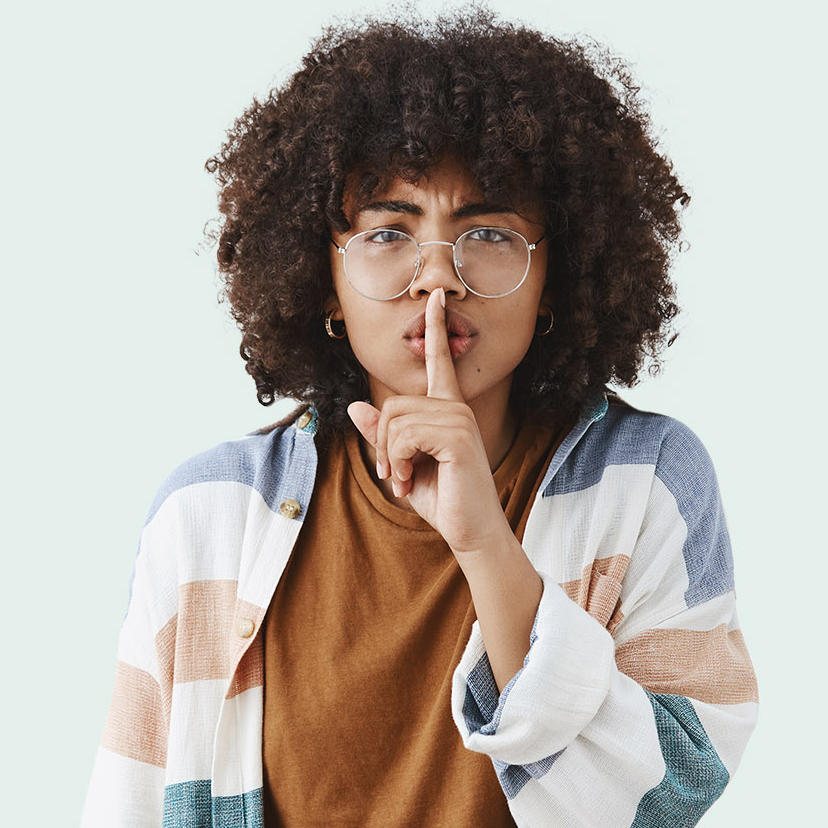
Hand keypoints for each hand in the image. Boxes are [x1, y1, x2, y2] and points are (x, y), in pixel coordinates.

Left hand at [345, 288, 513, 554]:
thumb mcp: (402, 464)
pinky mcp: (458, 436)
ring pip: (394, 421)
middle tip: (395, 475)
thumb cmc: (442, 499)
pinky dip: (398, 462)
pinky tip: (412, 480)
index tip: (435, 297)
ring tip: (406, 480)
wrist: (471, 531)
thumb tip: (356, 406)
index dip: (436, 328)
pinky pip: (405, 435)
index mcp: (446, 410)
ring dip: (390, 458)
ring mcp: (459, 420)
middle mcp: (456, 408)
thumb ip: (382, 436)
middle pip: (391, 406)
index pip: (439, 362)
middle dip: (382, 445)